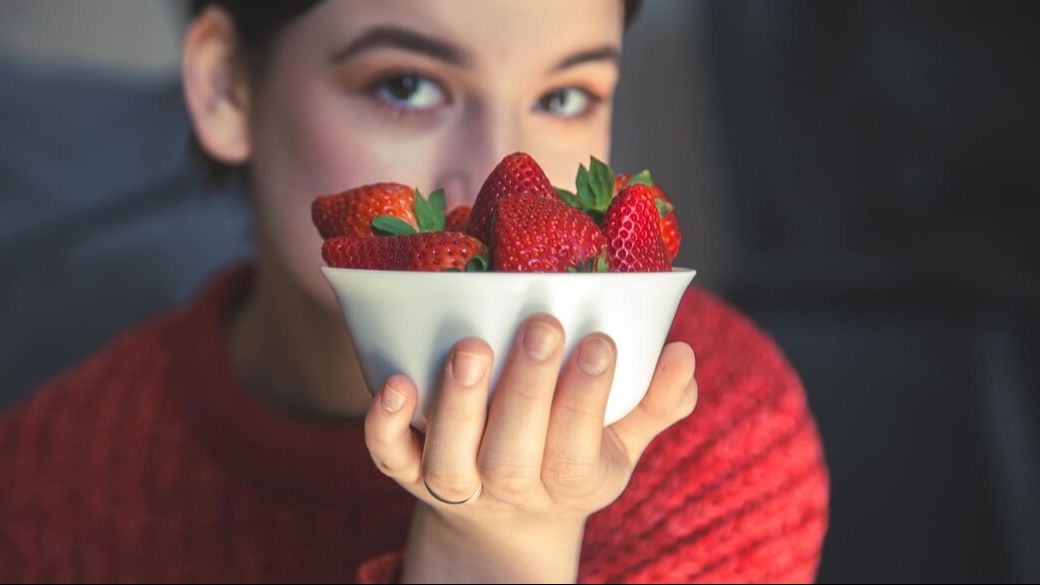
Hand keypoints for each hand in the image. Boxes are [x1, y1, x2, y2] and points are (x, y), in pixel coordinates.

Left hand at [364, 314, 697, 582]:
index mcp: (570, 480)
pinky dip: (384, 426)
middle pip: (514, 455)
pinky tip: (393, 381)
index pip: (578, 448)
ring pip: (452, 457)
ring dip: (460, 404)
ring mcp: (456, 483)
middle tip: (543, 326)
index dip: (588, 398)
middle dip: (529, 390)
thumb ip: (657, 403)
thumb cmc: (570, 457)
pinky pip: (389, 458)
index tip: (602, 341)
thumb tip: (683, 356)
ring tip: (473, 346)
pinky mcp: (408, 470)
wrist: (505, 514)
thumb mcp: (623, 441)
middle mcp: (509, 488)